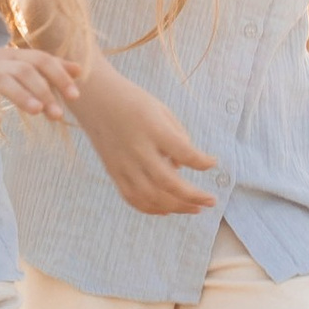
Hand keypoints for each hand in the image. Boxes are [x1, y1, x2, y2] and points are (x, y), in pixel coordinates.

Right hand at [0, 38, 83, 127]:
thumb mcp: (17, 64)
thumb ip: (48, 67)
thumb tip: (80, 70)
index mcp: (12, 57)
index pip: (40, 60)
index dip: (58, 75)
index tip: (75, 96)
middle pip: (23, 70)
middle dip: (43, 90)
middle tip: (58, 114)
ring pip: (0, 81)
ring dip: (20, 94)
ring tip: (36, 111)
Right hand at [73, 63, 219, 217]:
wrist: (95, 99)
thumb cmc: (133, 101)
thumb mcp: (161, 110)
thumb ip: (177, 136)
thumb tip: (183, 167)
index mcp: (153, 128)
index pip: (184, 152)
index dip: (202, 162)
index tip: (214, 163)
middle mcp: (138, 149)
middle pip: (168, 182)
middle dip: (193, 196)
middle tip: (211, 201)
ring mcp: (123, 164)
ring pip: (151, 196)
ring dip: (176, 207)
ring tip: (195, 208)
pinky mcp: (113, 172)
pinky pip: (133, 198)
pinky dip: (151, 208)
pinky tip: (168, 210)